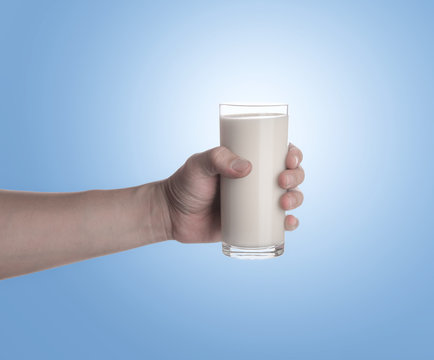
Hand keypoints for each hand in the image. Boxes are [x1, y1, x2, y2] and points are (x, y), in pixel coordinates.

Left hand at [160, 144, 303, 242]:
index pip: (277, 153)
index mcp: (247, 161)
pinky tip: (289, 222)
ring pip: (288, 197)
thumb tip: (247, 167)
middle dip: (296, 177)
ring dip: (296, 198)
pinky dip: (289, 223)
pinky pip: (277, 223)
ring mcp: (256, 202)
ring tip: (284, 203)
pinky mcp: (252, 223)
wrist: (173, 215)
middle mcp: (256, 181)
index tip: (290, 159)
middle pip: (289, 175)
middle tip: (282, 182)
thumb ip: (217, 159)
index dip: (293, 154)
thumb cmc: (185, 184)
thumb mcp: (198, 165)